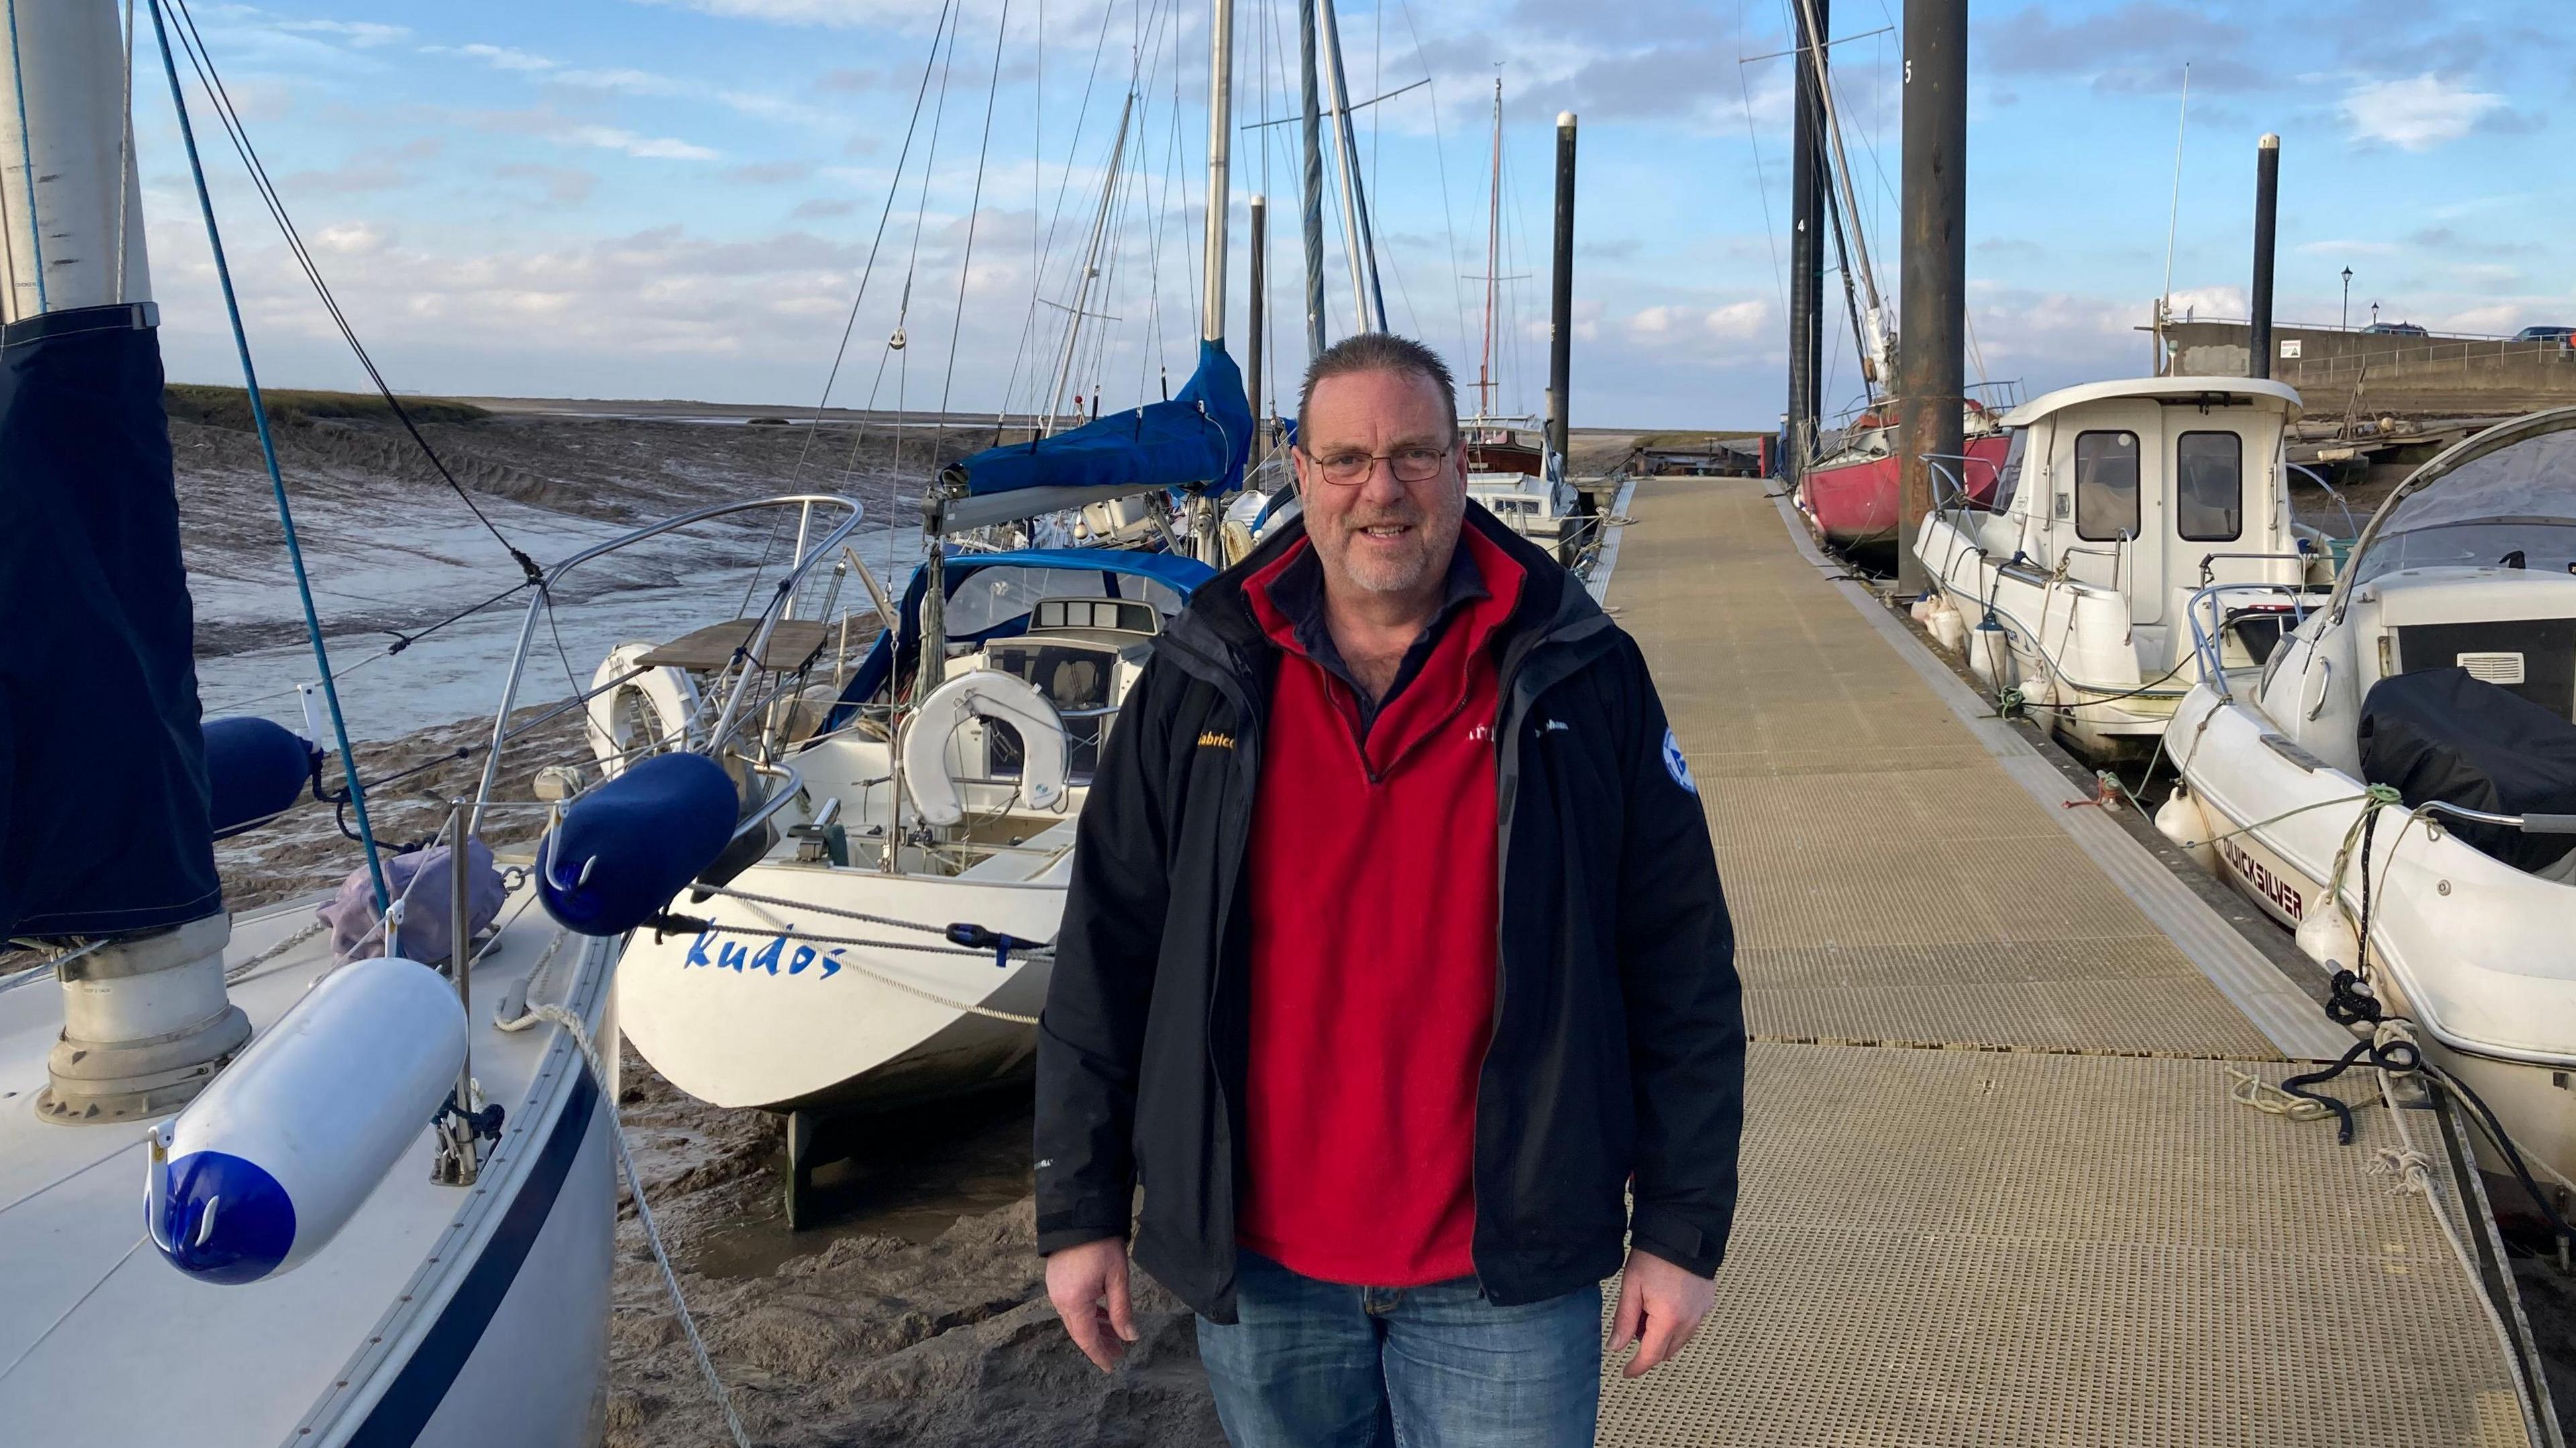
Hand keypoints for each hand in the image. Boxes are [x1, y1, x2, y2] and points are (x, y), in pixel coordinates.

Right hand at [1045, 1237, 1138, 1371]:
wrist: (1079, 1216)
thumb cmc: (1101, 1245)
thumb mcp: (1117, 1278)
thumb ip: (1122, 1310)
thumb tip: (1130, 1336)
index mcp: (1074, 1302)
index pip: (1087, 1338)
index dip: (1099, 1354)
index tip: (1111, 1367)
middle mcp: (1060, 1300)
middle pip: (1080, 1331)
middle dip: (1099, 1344)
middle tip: (1119, 1353)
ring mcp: (1055, 1291)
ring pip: (1076, 1319)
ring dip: (1095, 1329)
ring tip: (1115, 1336)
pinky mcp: (1056, 1282)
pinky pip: (1072, 1307)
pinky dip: (1087, 1315)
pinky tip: (1102, 1315)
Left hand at [1606, 1248, 1713, 1379]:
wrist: (1683, 1232)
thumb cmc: (1654, 1257)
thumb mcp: (1631, 1287)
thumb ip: (1624, 1320)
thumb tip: (1616, 1347)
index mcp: (1668, 1320)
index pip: (1651, 1356)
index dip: (1637, 1367)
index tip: (1626, 1372)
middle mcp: (1690, 1322)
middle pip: (1666, 1351)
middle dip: (1647, 1346)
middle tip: (1634, 1322)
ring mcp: (1702, 1314)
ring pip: (1680, 1340)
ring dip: (1662, 1336)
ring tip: (1648, 1309)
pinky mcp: (1707, 1304)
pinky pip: (1691, 1326)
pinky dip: (1676, 1325)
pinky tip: (1665, 1304)